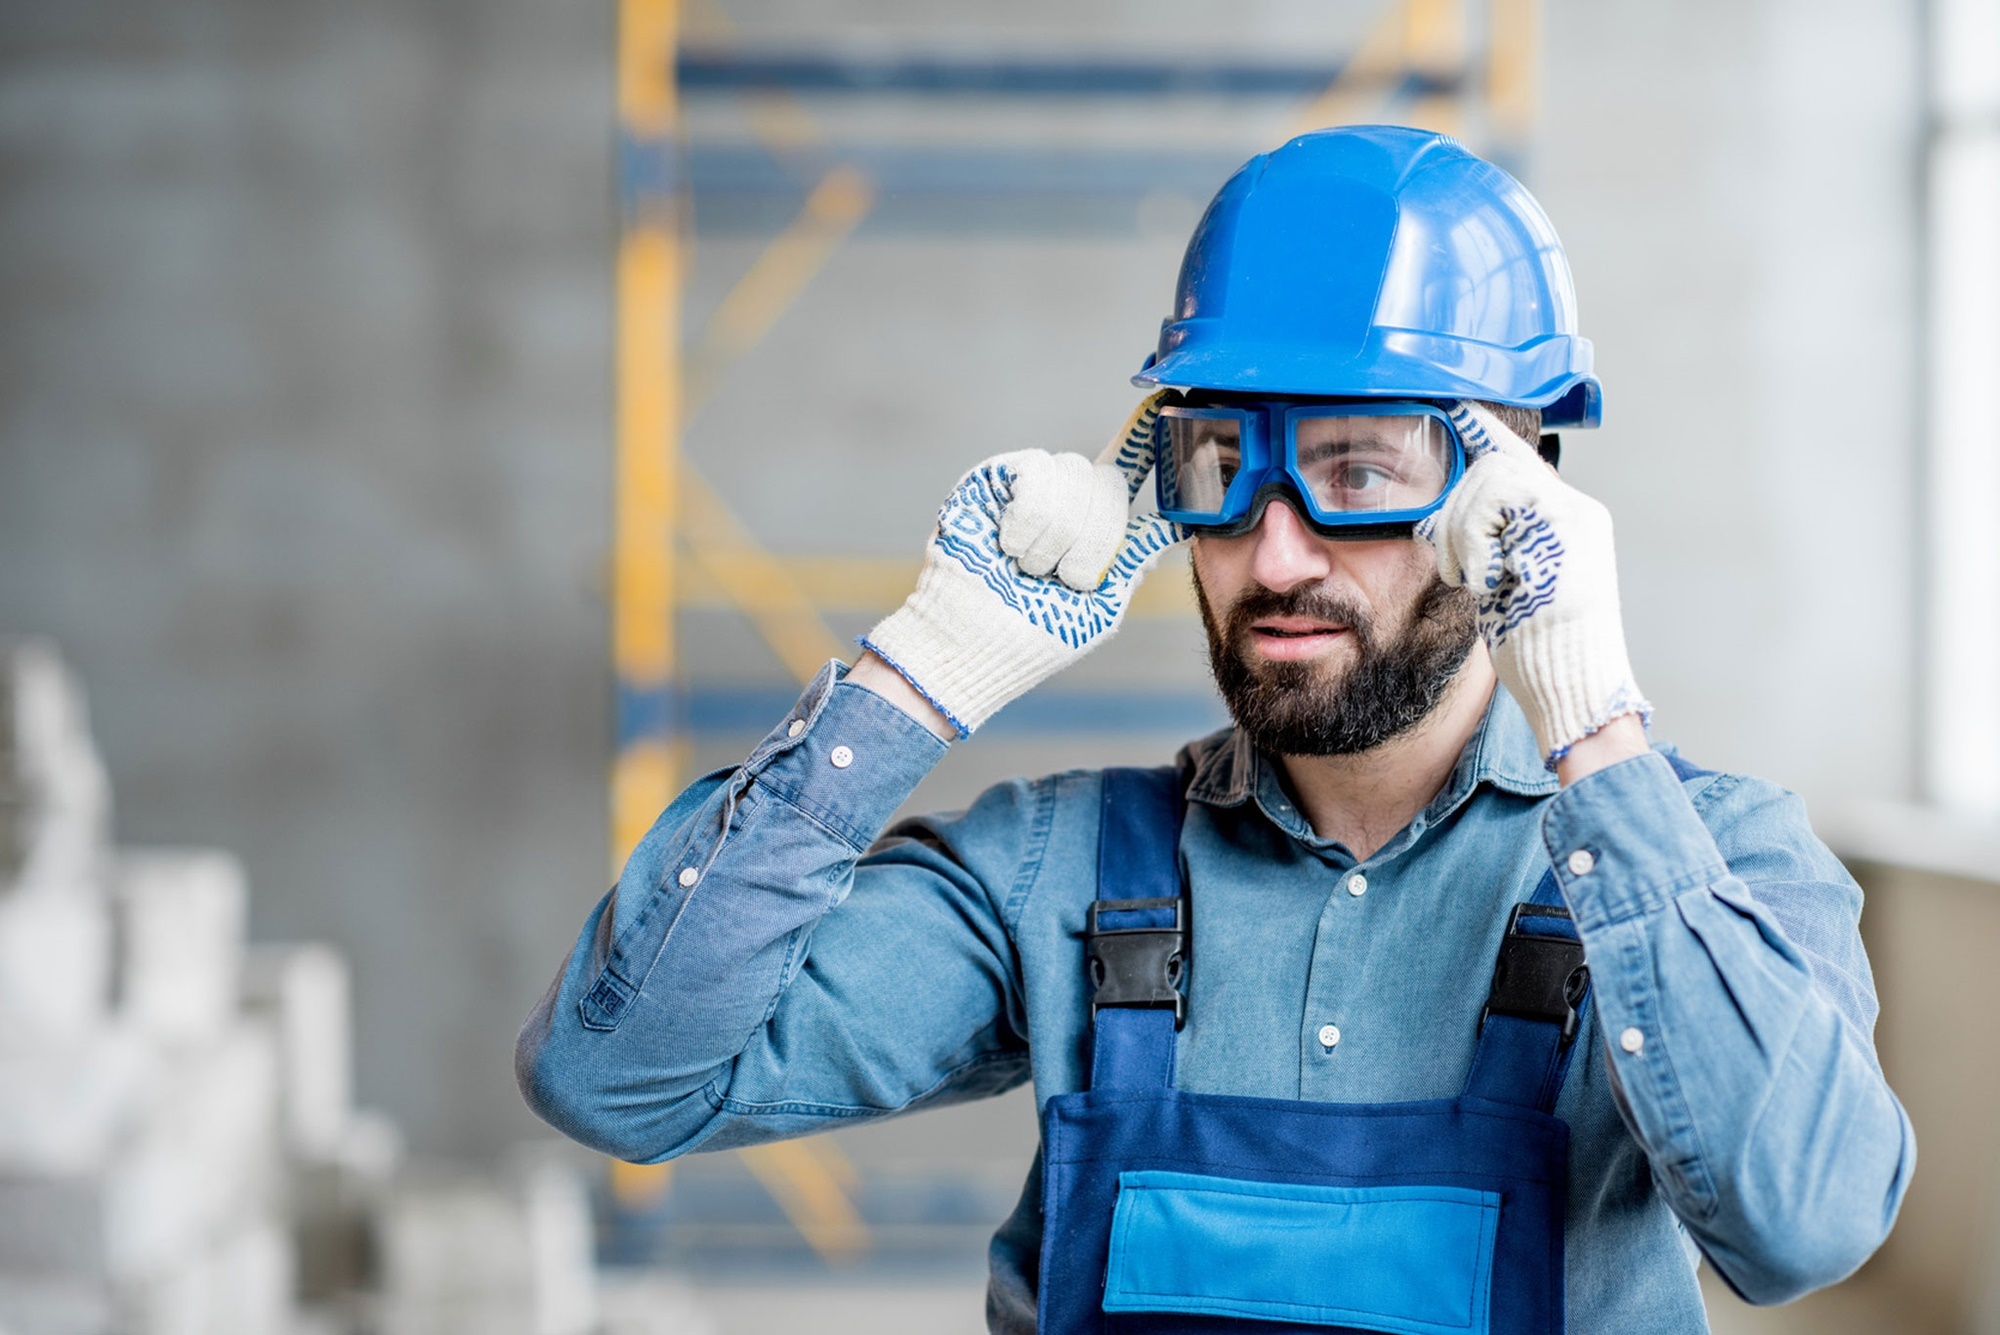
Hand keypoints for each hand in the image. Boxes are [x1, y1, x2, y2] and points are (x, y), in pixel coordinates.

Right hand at [859, 395, 1185, 736]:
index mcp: (1091, 525)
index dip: (1142, 437)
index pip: (1124, 470)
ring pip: (1075, 476)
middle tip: (1064, 578)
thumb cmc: (1033, 637)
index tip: (1164, 404)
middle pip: (1109, 481)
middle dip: (1095, 539)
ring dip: (1057, 536)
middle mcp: (1063, 498)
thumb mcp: (1101, 607)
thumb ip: (1132, 560)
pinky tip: (1009, 543)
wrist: (978, 645)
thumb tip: (1173, 526)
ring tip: (1027, 568)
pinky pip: (1037, 471)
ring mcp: (1028, 485)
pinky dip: (1030, 518)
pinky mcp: (994, 478)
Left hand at [1415, 402, 1649, 762]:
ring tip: (1477, 581)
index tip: (1459, 408)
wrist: (1575, 688)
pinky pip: (1495, 502)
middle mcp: (1575, 511)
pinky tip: (1490, 581)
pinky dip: (1476, 543)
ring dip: (1463, 533)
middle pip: (1492, 468)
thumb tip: (1439, 524)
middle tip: (1459, 570)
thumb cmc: (1539, 650)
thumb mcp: (1506, 586)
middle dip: (1457, 515)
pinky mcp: (1563, 530)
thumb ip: (1488, 546)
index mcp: (1566, 521)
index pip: (1521, 460)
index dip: (1487, 431)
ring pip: (1489, 480)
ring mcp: (1573, 517)